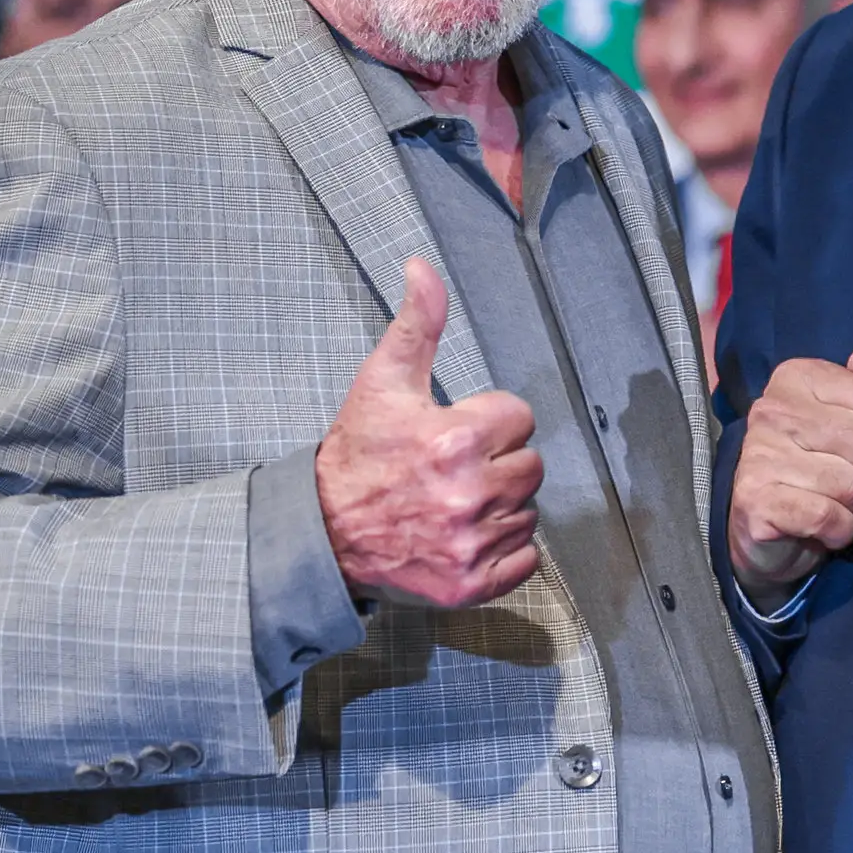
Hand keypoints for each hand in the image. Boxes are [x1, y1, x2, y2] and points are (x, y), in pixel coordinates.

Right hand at [316, 258, 541, 606]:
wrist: (322, 531)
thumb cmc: (359, 452)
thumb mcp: (384, 380)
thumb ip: (418, 321)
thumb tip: (422, 266)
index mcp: (455, 438)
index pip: (520, 418)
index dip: (490, 421)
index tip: (456, 431)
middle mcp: (468, 493)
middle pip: (531, 465)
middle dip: (500, 462)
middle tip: (456, 467)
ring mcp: (471, 544)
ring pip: (528, 511)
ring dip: (502, 506)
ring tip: (456, 501)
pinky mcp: (470, 586)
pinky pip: (525, 560)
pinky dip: (505, 550)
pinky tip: (468, 535)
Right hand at [727, 345, 852, 604]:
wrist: (768, 531)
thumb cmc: (819, 467)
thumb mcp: (851, 416)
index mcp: (798, 377)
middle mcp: (773, 409)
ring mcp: (759, 454)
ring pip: (852, 486)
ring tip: (840, 505)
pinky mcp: (755, 500)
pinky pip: (828, 517)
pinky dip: (840, 530)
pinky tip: (826, 527)